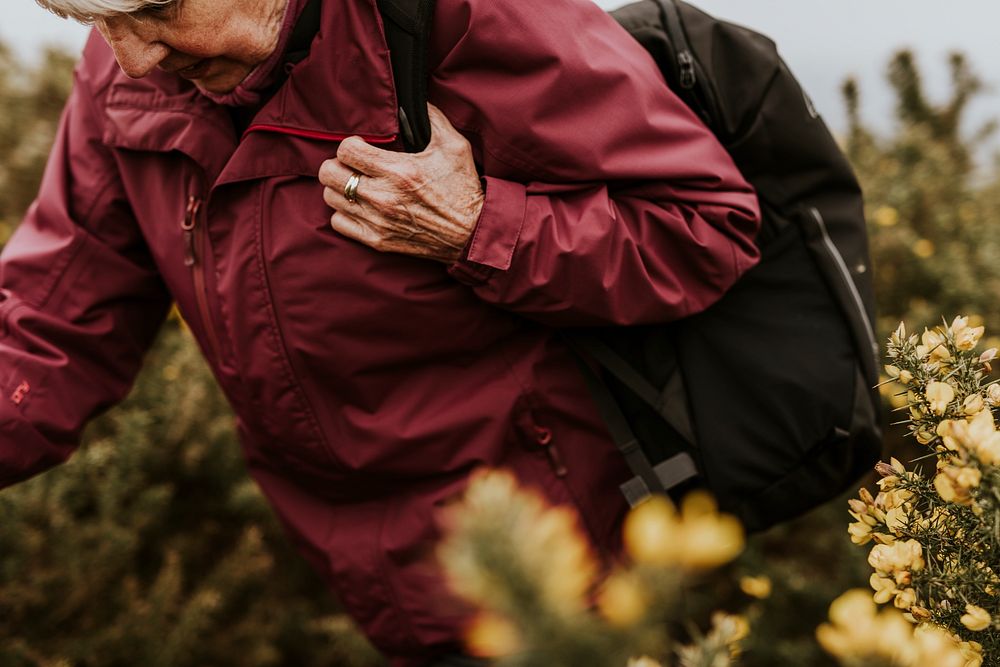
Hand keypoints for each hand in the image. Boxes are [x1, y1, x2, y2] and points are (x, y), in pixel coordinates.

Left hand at [319, 104, 484, 263]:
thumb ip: (432, 118)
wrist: (473, 233)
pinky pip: (338, 223)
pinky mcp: (378, 241)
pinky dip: (344, 213)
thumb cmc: (464, 188)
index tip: (363, 147)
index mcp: (399, 171)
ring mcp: (378, 221)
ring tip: (355, 184)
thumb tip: (413, 101)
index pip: (346, 150)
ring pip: (330, 197)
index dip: (351, 144)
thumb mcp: (454, 146)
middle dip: (338, 164)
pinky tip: (359, 206)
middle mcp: (384, 197)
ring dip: (340, 188)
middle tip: (353, 164)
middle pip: (330, 173)